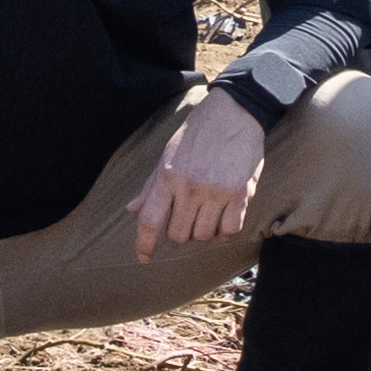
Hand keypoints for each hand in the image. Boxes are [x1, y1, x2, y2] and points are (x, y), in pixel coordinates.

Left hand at [133, 87, 271, 257]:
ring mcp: (215, 191)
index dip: (144, 245)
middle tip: (185, 225)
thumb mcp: (168, 154)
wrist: (234, 112)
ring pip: (204, 235)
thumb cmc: (198, 133)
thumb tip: (131, 209)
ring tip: (205, 219)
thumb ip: (151, 185)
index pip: (149, 221)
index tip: (144, 258)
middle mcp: (189, 187)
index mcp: (167, 176)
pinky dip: (225, 234)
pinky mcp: (240, 193)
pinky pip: (230, 230)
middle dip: (179, 236)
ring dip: (203, 233)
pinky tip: (223, 225)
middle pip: (178, 235)